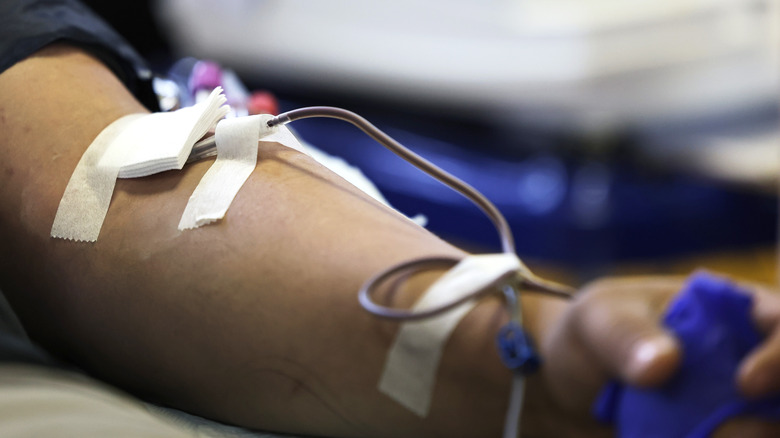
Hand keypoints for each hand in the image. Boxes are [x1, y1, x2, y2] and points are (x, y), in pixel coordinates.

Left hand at [522, 274, 779, 437]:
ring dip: (739, 436)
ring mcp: (735, 408)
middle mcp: (747, 361)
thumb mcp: (596, 322)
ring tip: (692, 437)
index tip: (745, 384)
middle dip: (767, 416)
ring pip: (765, 428)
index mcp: (732, 312)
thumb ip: (625, 335)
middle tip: (722, 431)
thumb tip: (663, 364)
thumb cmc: (589, 336)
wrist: (565, 387)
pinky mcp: (718, 435)